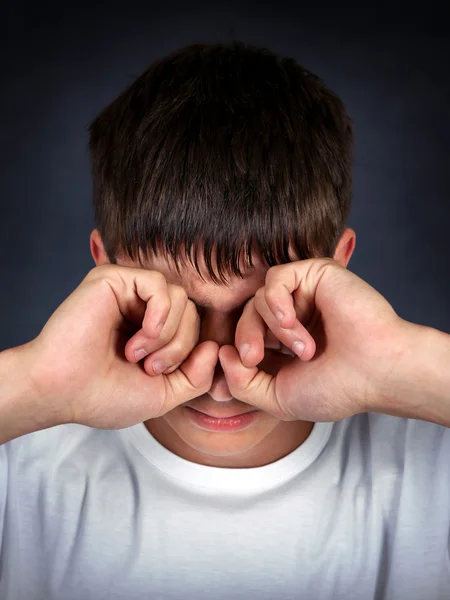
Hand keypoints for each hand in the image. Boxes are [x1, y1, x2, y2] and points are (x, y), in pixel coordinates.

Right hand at [24, 265, 217, 428]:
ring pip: (181, 299)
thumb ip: (196, 376)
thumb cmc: (104, 395)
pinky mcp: (115, 279)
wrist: (63, 390)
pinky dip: (159, 315)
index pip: (195, 328)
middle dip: (179, 347)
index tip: (159, 375)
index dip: (189, 354)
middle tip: (148, 368)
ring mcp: (129, 292)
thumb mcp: (163, 394)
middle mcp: (142, 308)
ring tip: (135, 354)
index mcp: (153, 331)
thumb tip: (213, 347)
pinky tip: (140, 336)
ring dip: (167, 335)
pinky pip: (160, 285)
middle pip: (191, 312)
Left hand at [219, 258, 410, 421]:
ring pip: (258, 299)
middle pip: (246, 316)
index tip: (244, 370)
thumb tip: (222, 354)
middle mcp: (293, 316)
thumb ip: (242, 383)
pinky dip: (277, 305)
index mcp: (284, 344)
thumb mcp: (277, 398)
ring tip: (305, 351)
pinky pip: (275, 280)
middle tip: (253, 358)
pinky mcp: (314, 275)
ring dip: (273, 328)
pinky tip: (294, 325)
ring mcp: (304, 295)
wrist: (378, 372)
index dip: (235, 353)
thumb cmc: (337, 388)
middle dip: (244, 338)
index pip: (243, 337)